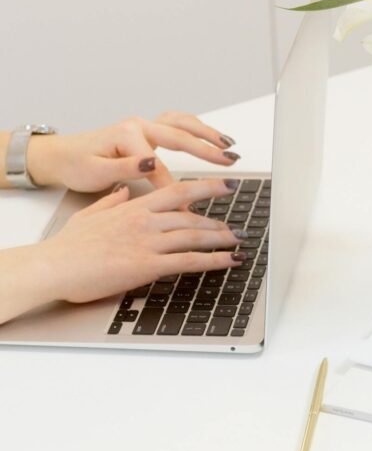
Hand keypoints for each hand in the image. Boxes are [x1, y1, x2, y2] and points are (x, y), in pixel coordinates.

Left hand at [26, 112, 239, 190]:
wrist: (61, 156)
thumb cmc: (76, 165)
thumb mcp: (96, 171)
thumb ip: (125, 168)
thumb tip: (151, 163)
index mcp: (127, 135)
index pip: (160, 167)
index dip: (175, 189)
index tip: (189, 208)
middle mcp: (138, 126)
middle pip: (180, 136)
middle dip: (207, 150)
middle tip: (228, 162)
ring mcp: (143, 126)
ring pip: (182, 124)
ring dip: (207, 133)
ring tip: (228, 145)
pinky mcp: (146, 131)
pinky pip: (177, 124)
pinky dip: (196, 128)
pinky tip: (210, 136)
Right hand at [38, 179, 245, 303]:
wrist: (54, 265)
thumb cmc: (67, 246)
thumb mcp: (90, 214)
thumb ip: (111, 201)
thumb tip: (124, 190)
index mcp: (132, 207)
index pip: (176, 191)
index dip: (204, 187)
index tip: (224, 184)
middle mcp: (144, 221)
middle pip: (191, 214)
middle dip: (219, 218)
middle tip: (237, 222)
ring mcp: (147, 242)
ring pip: (194, 235)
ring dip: (221, 239)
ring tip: (239, 242)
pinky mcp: (147, 265)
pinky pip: (188, 261)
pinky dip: (214, 260)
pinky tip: (229, 261)